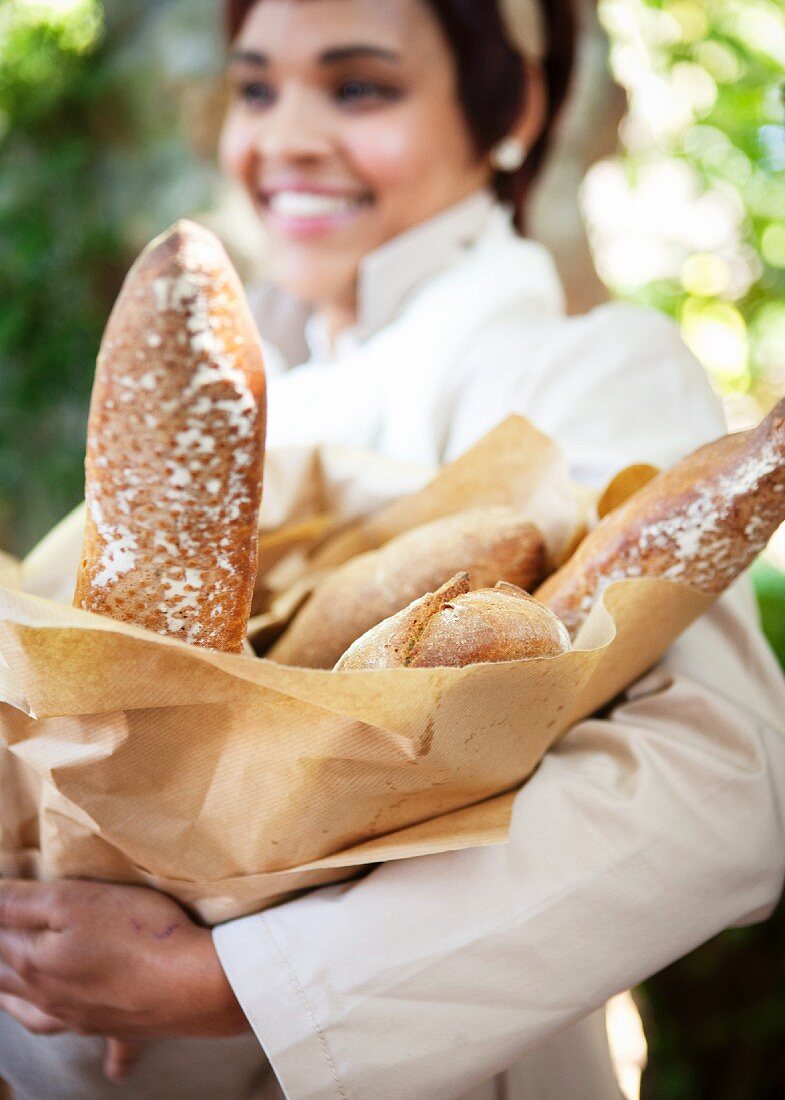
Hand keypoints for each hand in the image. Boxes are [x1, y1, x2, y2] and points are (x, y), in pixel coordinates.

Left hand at [0, 880, 248, 1044]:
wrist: (195, 983)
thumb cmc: (137, 934)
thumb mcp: (73, 900)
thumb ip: (19, 902)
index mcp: (34, 963)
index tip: (3, 903)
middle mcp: (52, 997)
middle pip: (9, 982)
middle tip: (2, 945)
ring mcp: (86, 1017)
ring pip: (40, 1017)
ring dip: (19, 1007)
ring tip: (10, 1001)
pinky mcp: (123, 1028)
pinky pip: (113, 1051)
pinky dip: (109, 1060)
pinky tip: (112, 1070)